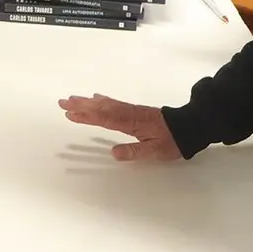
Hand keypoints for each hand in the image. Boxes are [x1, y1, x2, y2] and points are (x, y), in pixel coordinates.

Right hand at [58, 94, 180, 160]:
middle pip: (101, 108)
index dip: (87, 116)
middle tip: (62, 102)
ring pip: (106, 104)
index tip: (70, 113)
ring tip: (72, 99)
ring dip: (88, 102)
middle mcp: (129, 114)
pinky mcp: (135, 111)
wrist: (190, 126)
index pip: (105, 119)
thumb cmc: (172, 141)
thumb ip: (134, 152)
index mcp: (131, 123)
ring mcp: (132, 111)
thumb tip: (113, 152)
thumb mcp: (155, 152)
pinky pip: (115, 103)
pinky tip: (96, 98)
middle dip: (81, 105)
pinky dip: (103, 100)